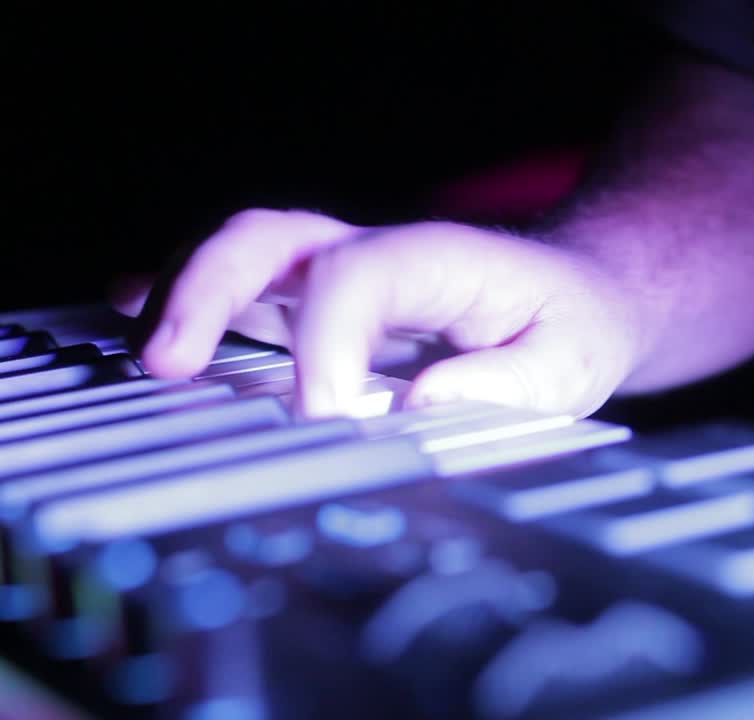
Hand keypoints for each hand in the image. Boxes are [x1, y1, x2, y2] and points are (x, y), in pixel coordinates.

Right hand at [113, 209, 646, 417]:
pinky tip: (139, 322)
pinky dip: (191, 302)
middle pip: (272, 239)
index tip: (321, 413)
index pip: (356, 277)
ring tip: (147, 356)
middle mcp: (377, 255)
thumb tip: (418, 402)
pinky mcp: (323, 300)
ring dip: (183, 298)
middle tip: (171, 363)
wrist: (578, 293)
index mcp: (438, 260)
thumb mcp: (570, 363)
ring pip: (243, 256)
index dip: (324, 341)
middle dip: (210, 292)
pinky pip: (247, 288)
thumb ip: (508, 385)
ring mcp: (342, 271)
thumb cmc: (570, 327)